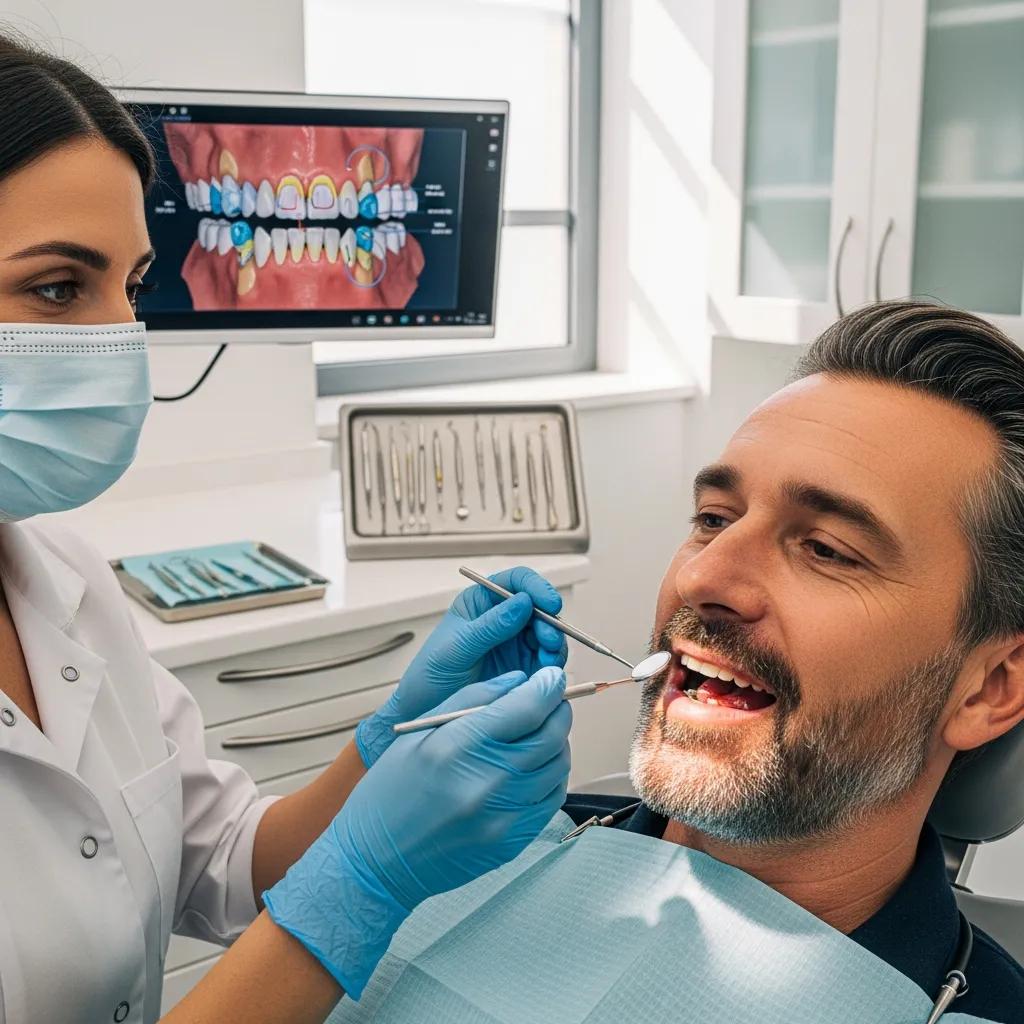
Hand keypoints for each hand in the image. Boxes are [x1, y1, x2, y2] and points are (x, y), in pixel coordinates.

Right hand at [264, 667, 570, 998]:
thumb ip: (472, 697)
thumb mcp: (418, 731)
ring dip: (556, 742)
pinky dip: (550, 775)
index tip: (550, 676)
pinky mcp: (514, 841)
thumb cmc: (392, 791)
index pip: (528, 707)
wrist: (377, 862)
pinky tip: (531, 767)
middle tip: (549, 699)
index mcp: (458, 747)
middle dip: (557, 709)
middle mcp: (487, 782)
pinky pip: (551, 798)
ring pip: (558, 765)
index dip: (548, 685)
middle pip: (551, 734)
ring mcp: (504, 817)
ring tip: (536, 733)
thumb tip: (519, 680)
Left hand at [356, 566, 567, 767]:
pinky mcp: (525, 668)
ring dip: (554, 643)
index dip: (535, 587)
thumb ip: (490, 626)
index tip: (548, 602)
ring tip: (547, 658)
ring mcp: (516, 643)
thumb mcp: (456, 648)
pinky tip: (546, 672)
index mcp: (481, 603)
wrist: (426, 714)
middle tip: (549, 637)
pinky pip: (548, 660)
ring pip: (548, 633)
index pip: (515, 582)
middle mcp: (503, 619)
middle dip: (549, 620)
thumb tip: (522, 602)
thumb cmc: (430, 676)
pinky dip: (552, 664)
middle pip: (539, 607)